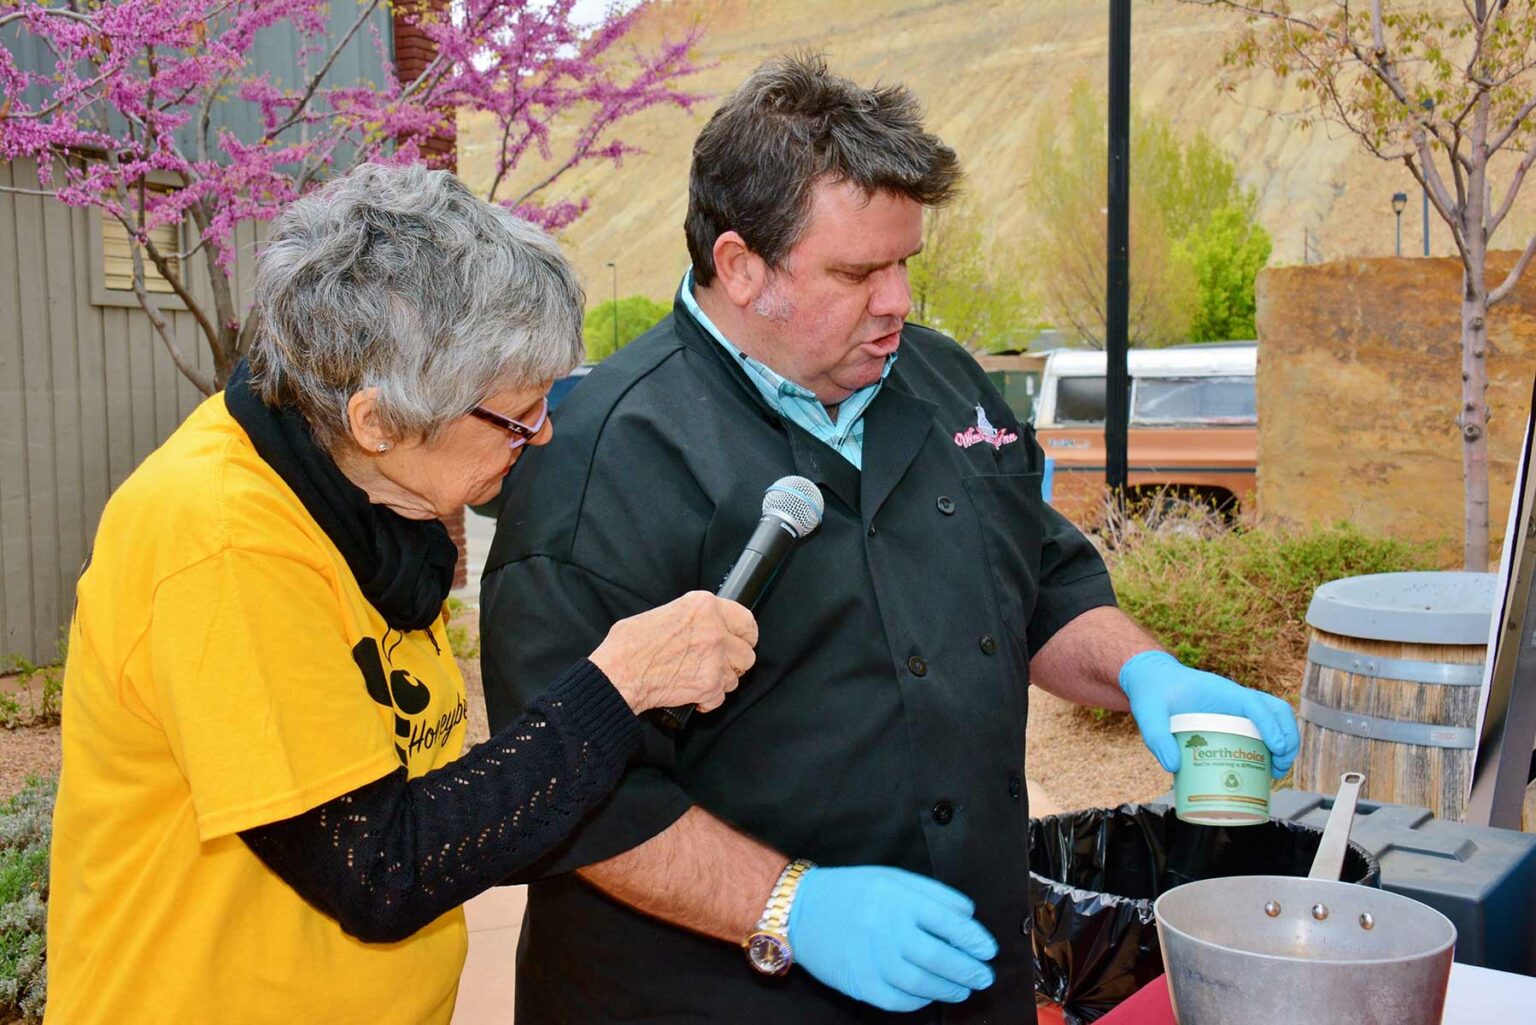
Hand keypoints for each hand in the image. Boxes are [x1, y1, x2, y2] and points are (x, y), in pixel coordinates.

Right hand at [590, 592, 757, 713]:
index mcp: (703, 606)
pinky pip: (720, 697)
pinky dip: (708, 700)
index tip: (742, 641)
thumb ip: (691, 618)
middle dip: (733, 662)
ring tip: (698, 678)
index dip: (745, 635)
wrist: (619, 673)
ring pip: (735, 677)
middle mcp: (714, 630)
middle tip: (718, 665)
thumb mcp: (663, 613)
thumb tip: (699, 627)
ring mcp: (715, 659)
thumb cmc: (630, 645)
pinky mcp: (709, 685)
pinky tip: (692, 693)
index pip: (746, 620)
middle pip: (746, 652)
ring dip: (720, 681)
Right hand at [788, 866, 996, 1012]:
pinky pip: (898, 1000)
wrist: (800, 909)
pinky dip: (921, 1001)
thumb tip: (968, 915)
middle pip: (939, 956)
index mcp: (896, 897)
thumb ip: (931, 893)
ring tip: (964, 988)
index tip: (988, 949)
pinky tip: (930, 995)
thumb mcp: (891, 878)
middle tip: (984, 975)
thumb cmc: (852, 891)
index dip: (975, 939)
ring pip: (922, 982)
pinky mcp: (859, 983)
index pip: (948, 921)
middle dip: (969, 970)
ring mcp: (870, 958)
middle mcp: (884, 927)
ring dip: (950, 989)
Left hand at [1119, 650, 1298, 777]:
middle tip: (1278, 768)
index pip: (1255, 705)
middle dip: (1288, 738)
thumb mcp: (1148, 714)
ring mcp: (1238, 707)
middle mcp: (1235, 698)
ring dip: (1285, 742)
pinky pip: (1263, 727)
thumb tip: (1174, 767)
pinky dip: (1271, 745)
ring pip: (1276, 718)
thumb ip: (1157, 737)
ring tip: (1275, 772)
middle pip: (1277, 710)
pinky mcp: (1234, 717)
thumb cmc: (1153, 693)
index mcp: (1220, 692)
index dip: (1271, 726)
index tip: (1277, 750)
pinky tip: (1262, 768)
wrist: (1152, 680)